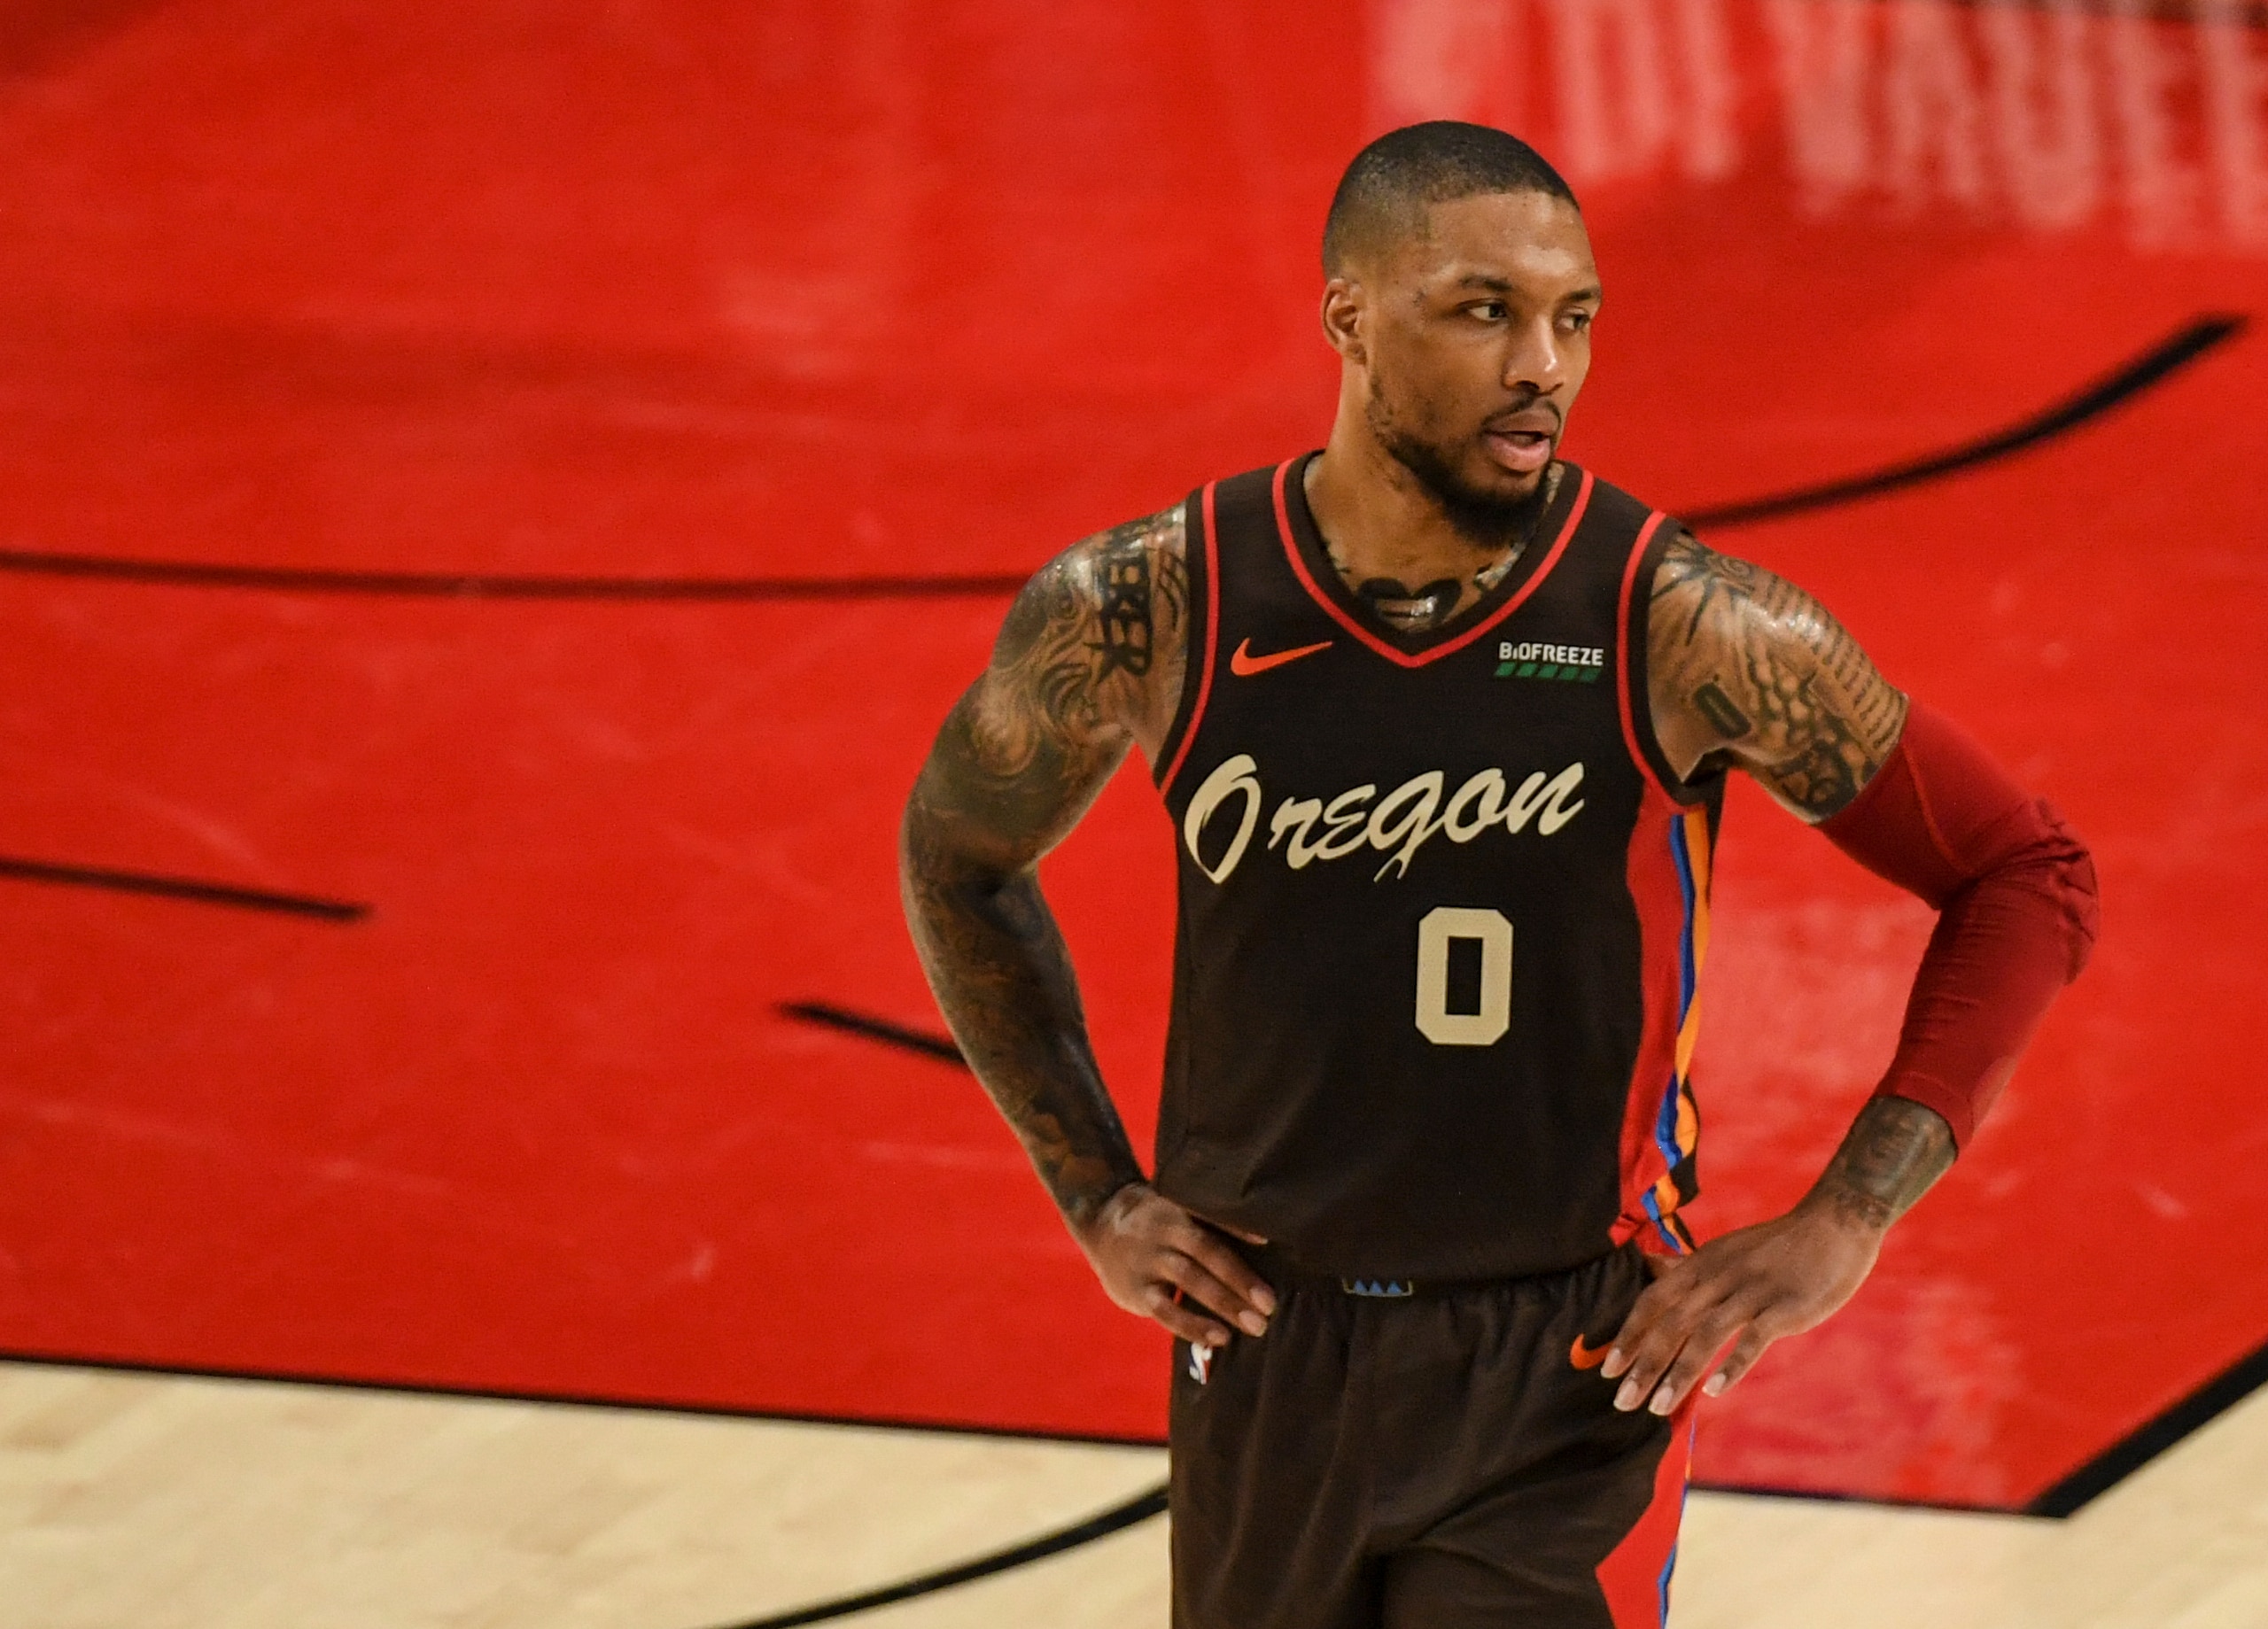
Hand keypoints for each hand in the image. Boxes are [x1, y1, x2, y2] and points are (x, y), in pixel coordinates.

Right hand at [1071, 1183, 1275, 1347]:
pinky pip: (1166, 1311)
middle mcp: (1164, 1231)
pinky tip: (1220, 1337)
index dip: (1238, 1228)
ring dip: (1225, 1303)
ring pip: (1190, 1279)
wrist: (1100, 1220)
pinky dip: (1194, 1325)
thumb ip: (1211, 1225)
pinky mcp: (1136, 1289)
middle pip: (1207, 1251)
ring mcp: (1148, 1260)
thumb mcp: (1178, 1208)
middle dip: (1240, 1279)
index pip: (1212, 1217)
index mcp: (1180, 1208)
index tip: (1267, 1242)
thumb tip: (1268, 1246)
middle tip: (1271, 1305)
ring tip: (1256, 1324)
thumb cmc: (1159, 1219)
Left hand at [1600, 1197, 1883, 1415]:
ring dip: (1678, 1373)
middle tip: (1621, 1401)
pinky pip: (1753, 1338)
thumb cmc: (1777, 1244)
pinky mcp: (1785, 1306)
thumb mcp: (1724, 1249)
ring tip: (1657, 1406)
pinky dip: (1732, 1365)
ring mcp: (1752, 1291)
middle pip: (1671, 1323)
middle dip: (1643, 1364)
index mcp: (1702, 1264)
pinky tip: (1713, 1390)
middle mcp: (1719, 1276)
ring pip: (1704, 1334)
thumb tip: (1650, 1267)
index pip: (1653, 1301)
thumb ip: (1688, 1267)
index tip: (1607, 1369)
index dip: (1629, 1335)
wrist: (1834, 1224)